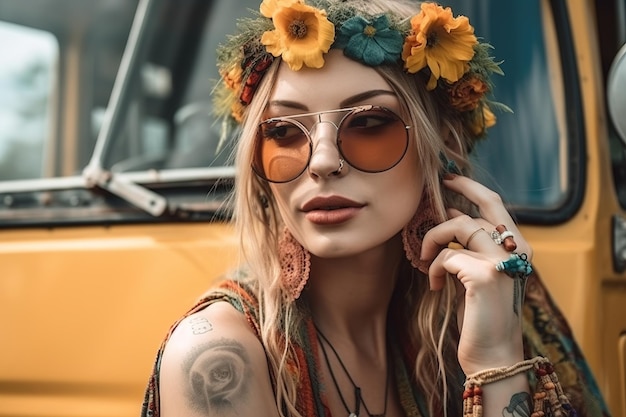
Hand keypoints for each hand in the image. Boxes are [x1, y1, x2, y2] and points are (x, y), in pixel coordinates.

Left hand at [420, 174, 531, 374]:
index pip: (497, 206)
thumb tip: (454, 214)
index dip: (472, 189)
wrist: (493, 356)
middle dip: (461, 188)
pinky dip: (433, 268)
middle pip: (486, 203)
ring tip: (425, 259)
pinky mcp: (485, 275)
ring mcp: (502, 261)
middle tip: (438, 187)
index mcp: (518, 249)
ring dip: (434, 239)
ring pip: (459, 225)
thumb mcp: (480, 274)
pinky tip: (434, 285)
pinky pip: (447, 255)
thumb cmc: (482, 316)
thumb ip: (473, 247)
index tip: (450, 181)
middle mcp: (517, 250)